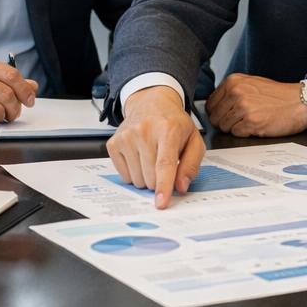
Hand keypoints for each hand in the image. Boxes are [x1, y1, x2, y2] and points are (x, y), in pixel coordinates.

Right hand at [106, 85, 204, 209]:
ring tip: (151, 158)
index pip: (164, 164)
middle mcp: (144, 131)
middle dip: (159, 181)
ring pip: (136, 180)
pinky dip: (134, 174)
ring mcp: (126, 137)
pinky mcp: (113, 143)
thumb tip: (181, 187)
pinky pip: (124, 176)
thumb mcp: (193, 140)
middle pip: (150, 176)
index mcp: (168, 129)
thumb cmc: (174, 124)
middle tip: (163, 165)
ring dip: (146, 178)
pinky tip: (139, 157)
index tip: (161, 203)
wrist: (151, 102)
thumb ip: (191, 165)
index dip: (163, 186)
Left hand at [206, 73, 306, 136]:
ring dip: (235, 128)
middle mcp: (236, 92)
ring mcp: (243, 107)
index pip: (210, 104)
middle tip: (240, 120)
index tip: (227, 115)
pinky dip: (245, 133)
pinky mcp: (251, 122)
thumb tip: (215, 106)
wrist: (299, 102)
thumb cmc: (277, 95)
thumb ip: (231, 91)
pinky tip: (256, 125)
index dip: (218, 113)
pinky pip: (236, 133)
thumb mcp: (251, 83)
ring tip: (250, 121)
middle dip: (225, 122)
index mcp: (233, 81)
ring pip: (224, 127)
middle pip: (215, 117)